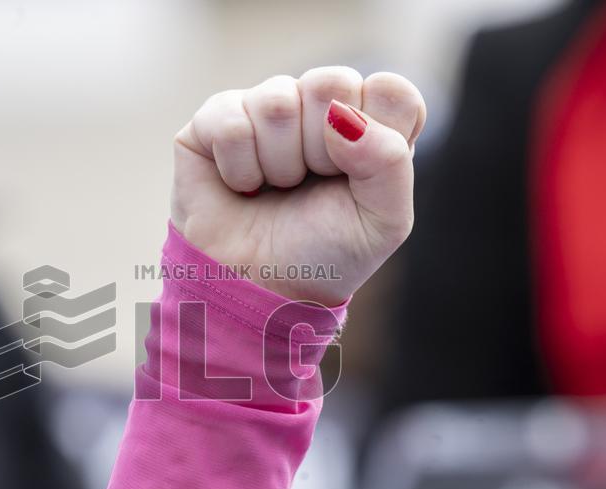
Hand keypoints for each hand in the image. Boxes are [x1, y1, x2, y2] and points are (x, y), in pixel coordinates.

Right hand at [171, 67, 425, 306]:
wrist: (257, 289)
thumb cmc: (322, 256)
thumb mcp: (382, 222)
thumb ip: (390, 161)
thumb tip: (342, 114)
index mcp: (368, 125)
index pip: (390, 90)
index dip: (376, 135)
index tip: (357, 180)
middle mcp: (317, 108)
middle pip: (332, 82)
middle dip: (322, 149)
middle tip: (309, 184)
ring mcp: (264, 109)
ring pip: (277, 100)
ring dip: (279, 163)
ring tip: (274, 189)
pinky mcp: (214, 121)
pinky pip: (231, 120)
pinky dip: (239, 167)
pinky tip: (240, 187)